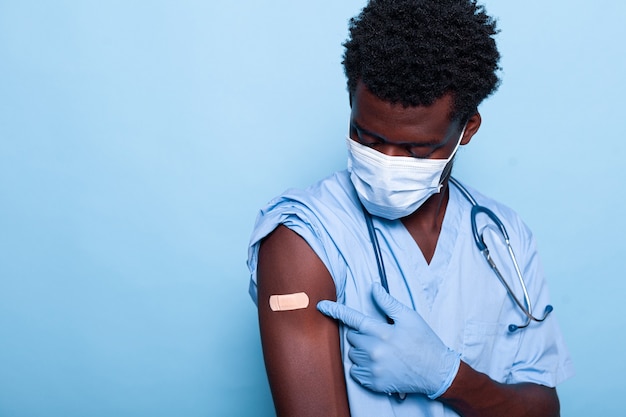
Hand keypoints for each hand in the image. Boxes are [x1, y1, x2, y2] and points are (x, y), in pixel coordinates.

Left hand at [317, 283, 459, 398]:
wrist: (436, 372)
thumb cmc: (424, 342)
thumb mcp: (409, 317)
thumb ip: (388, 303)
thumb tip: (374, 287)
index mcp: (382, 333)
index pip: (353, 318)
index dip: (335, 310)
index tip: (321, 305)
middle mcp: (374, 351)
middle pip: (352, 337)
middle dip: (361, 334)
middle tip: (379, 336)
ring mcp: (373, 369)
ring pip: (353, 354)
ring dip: (361, 350)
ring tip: (381, 351)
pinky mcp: (374, 383)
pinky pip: (356, 372)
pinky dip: (362, 367)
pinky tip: (378, 364)